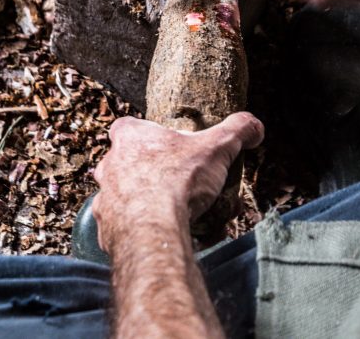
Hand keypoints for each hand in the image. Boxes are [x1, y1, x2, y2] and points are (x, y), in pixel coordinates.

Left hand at [91, 113, 263, 254]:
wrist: (155, 229)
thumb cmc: (179, 182)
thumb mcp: (217, 148)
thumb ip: (237, 131)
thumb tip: (255, 127)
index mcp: (130, 137)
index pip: (129, 127)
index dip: (148, 136)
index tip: (168, 148)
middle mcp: (110, 165)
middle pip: (126, 162)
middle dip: (148, 172)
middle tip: (176, 183)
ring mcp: (104, 197)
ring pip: (122, 195)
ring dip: (142, 201)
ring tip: (172, 212)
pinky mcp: (105, 227)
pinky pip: (121, 225)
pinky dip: (138, 228)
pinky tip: (160, 232)